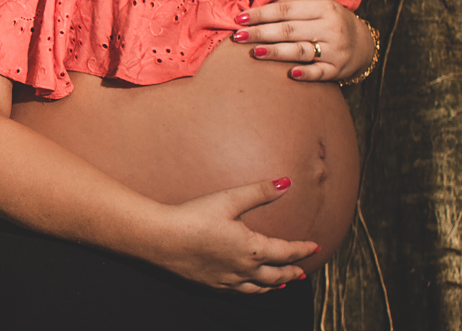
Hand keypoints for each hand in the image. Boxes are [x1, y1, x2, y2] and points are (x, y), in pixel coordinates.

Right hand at [150, 177, 317, 292]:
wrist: (161, 238)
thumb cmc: (194, 216)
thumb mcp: (229, 199)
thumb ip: (260, 192)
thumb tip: (287, 183)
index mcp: (252, 249)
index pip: (286, 252)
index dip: (302, 249)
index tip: (314, 247)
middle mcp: (244, 269)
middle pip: (276, 274)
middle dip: (292, 271)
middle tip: (302, 271)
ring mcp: (227, 280)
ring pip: (259, 287)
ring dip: (274, 284)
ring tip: (282, 282)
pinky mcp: (211, 284)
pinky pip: (239, 292)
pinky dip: (252, 290)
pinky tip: (249, 287)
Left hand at [231, 0, 370, 80]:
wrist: (363, 44)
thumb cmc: (328, 22)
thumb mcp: (316, 7)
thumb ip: (290, 5)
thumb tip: (255, 6)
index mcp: (324, 9)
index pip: (285, 11)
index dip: (260, 14)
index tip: (239, 19)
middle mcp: (331, 28)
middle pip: (289, 31)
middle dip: (260, 33)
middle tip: (238, 36)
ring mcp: (336, 50)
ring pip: (300, 51)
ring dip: (275, 52)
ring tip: (254, 52)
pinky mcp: (338, 69)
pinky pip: (320, 73)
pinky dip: (306, 74)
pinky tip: (291, 74)